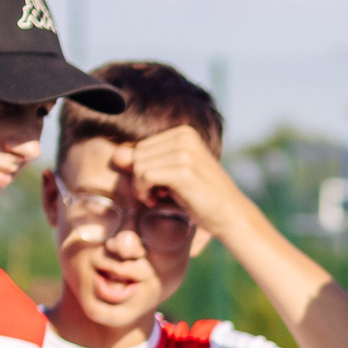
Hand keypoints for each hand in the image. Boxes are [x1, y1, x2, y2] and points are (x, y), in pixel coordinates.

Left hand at [114, 127, 250, 237]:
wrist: (231, 215)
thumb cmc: (201, 197)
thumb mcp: (172, 175)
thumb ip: (147, 162)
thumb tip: (116, 153)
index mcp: (184, 132)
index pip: (141, 145)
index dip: (142, 168)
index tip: (157, 187)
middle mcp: (185, 137)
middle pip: (137, 153)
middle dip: (139, 177)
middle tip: (155, 195)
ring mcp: (185, 152)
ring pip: (138, 164)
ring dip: (140, 186)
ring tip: (156, 198)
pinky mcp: (184, 170)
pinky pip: (145, 176)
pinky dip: (143, 191)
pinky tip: (155, 201)